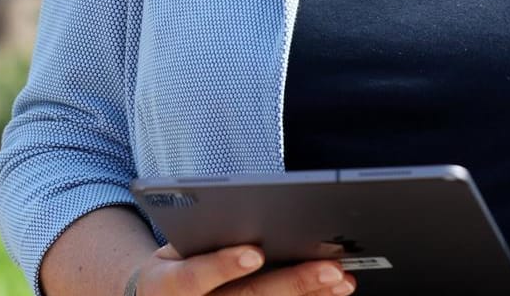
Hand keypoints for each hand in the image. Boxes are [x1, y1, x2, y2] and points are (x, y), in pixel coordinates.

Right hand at [131, 244, 354, 295]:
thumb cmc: (173, 268)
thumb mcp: (172, 251)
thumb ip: (202, 240)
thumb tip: (251, 221)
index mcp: (167, 286)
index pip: (195, 277)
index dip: (223, 266)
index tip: (255, 252)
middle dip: (293, 282)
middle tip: (330, 267)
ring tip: (342, 280)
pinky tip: (331, 293)